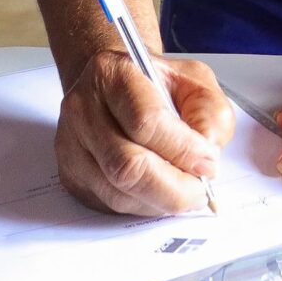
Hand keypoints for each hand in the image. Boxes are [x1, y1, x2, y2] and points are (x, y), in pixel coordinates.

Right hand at [55, 48, 235, 216]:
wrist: (112, 83)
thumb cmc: (154, 82)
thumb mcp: (195, 80)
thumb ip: (210, 114)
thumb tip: (205, 159)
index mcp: (114, 75)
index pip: (146, 122)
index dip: (183, 150)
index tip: (209, 163)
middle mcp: (84, 109)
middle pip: (127, 166)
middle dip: (174, 189)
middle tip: (201, 192)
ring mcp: (72, 144)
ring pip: (118, 192)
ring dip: (160, 201)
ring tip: (185, 191)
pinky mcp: (71, 174)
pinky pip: (110, 204)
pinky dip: (143, 206)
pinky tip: (160, 192)